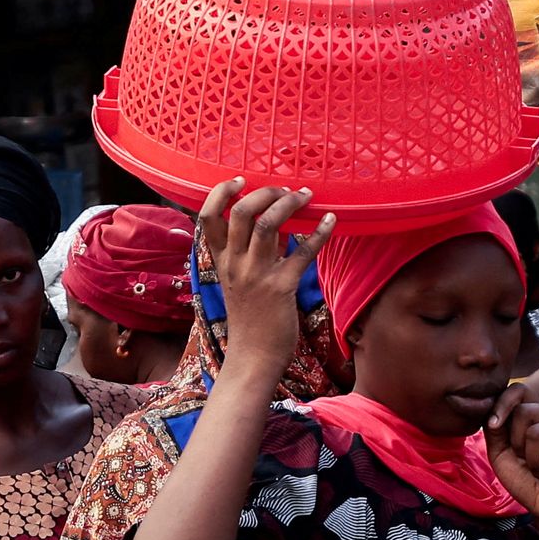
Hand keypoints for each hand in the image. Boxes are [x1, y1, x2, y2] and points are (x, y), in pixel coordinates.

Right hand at [195, 178, 314, 386]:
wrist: (253, 358)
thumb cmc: (250, 320)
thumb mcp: (238, 283)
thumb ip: (248, 254)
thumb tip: (274, 225)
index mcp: (221, 261)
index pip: (208, 217)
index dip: (221, 193)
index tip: (239, 181)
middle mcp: (235, 264)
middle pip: (242, 212)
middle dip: (265, 192)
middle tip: (285, 190)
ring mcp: (256, 275)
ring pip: (269, 224)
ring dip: (289, 204)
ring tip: (305, 196)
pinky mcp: (281, 288)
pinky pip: (303, 252)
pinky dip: (320, 232)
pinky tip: (330, 221)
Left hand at [489, 397, 538, 528]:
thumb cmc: (524, 478)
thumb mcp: (500, 452)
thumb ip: (494, 428)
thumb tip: (494, 412)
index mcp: (536, 412)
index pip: (519, 389)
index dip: (503, 403)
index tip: (494, 426)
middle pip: (524, 412)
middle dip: (517, 443)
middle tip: (528, 460)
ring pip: (537, 431)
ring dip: (532, 459)